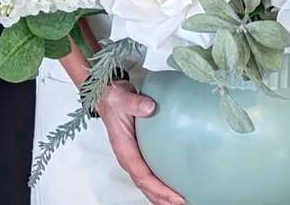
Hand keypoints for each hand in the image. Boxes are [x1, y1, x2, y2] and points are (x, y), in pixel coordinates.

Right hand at [97, 80, 185, 204]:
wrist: (108, 96)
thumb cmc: (114, 99)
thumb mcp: (121, 98)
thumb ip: (134, 103)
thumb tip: (150, 107)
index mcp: (124, 149)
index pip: (142, 175)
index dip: (158, 188)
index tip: (174, 195)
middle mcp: (128, 157)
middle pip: (145, 186)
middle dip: (162, 198)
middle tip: (181, 203)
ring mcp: (133, 156)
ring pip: (147, 183)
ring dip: (161, 195)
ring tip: (178, 202)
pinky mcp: (139, 152)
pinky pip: (149, 173)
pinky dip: (159, 183)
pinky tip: (172, 185)